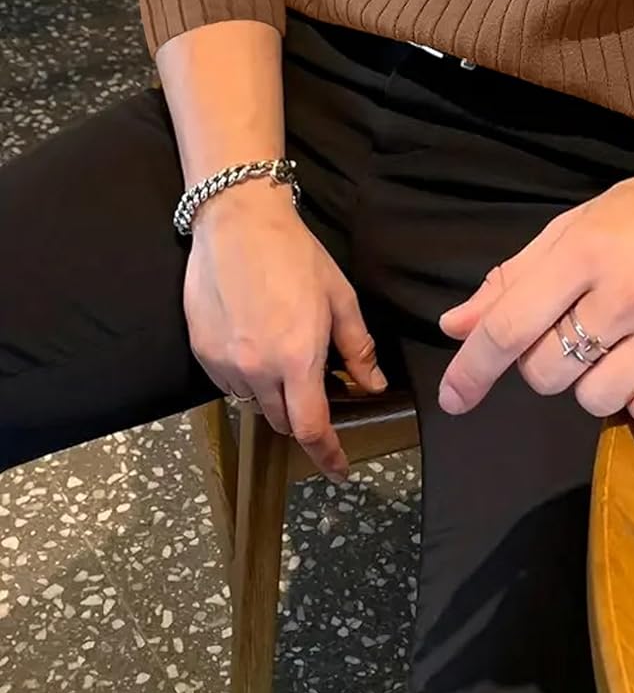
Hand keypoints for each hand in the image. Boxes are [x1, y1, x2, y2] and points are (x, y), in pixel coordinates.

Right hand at [185, 186, 386, 480]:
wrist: (237, 221)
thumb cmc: (296, 255)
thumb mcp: (339, 298)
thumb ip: (357, 348)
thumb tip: (373, 386)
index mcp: (297, 359)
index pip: (311, 427)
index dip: (327, 455)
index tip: (339, 471)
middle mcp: (257, 370)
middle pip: (281, 421)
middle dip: (302, 418)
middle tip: (315, 392)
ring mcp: (224, 364)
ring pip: (253, 404)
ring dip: (272, 396)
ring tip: (283, 359)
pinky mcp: (201, 352)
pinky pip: (228, 385)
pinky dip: (247, 380)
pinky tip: (256, 347)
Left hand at [437, 140, 633, 435]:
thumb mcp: (582, 223)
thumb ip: (518, 277)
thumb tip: (457, 327)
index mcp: (589, 249)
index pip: (512, 326)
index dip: (474, 368)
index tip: (454, 398)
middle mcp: (630, 290)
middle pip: (548, 373)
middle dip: (548, 362)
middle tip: (583, 329)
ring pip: (596, 400)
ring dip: (598, 382)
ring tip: (628, 341)